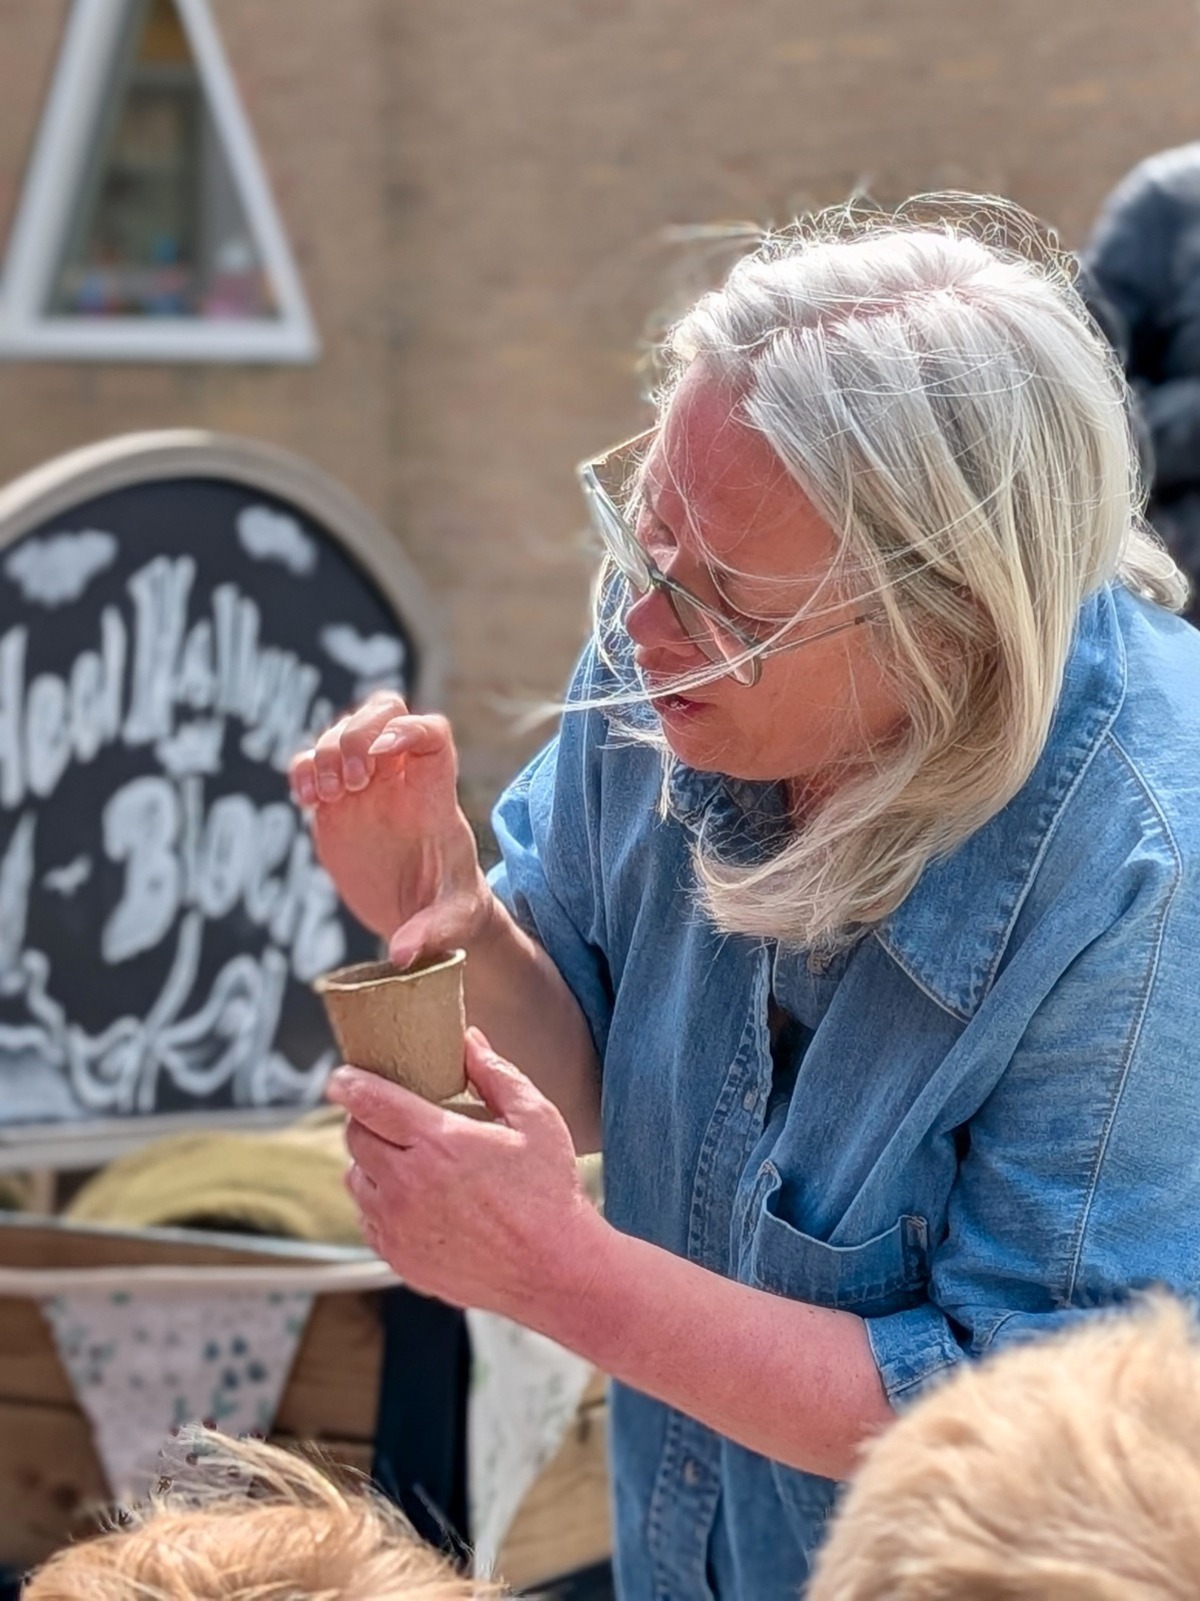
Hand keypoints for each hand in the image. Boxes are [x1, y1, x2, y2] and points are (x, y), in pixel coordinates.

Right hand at [288, 693, 492, 964]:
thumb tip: (405, 955)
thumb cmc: (450, 908)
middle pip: (385, 710)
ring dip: (326, 752)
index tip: (383, 756)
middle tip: (353, 782)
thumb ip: (432, 933)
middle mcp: (401, 779)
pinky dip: (302, 771)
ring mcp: (366, 785)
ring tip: (328, 797)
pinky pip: (311, 763)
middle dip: (359, 732)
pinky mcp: (335, 802)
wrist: (421, 914)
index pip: (432, 733)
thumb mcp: (453, 922)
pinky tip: (306, 803)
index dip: (408, 729)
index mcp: (435, 794)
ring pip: (343, 731)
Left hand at [328, 1029, 611, 1323]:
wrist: (553, 1270)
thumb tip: (467, 1040)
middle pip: (355, 1137)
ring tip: (403, 1158)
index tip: (340, 1076)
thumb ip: (495, 1074)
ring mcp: (399, 1225)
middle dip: (364, 1119)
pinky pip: (367, 1219)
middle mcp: (408, 1183)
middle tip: (387, 1116)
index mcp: (439, 1142)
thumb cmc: (549, 1192)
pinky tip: (411, 1198)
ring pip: (355, 1178)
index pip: (370, 1101)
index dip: (347, 1083)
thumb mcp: (534, 1119)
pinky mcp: (399, 1258)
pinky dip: (378, 1202)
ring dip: (370, 1162)